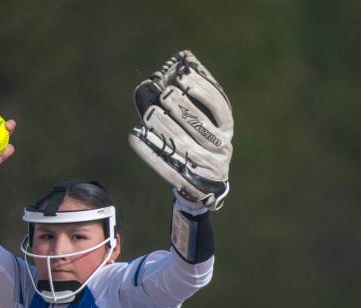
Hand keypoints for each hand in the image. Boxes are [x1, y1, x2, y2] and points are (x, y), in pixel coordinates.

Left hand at [128, 52, 232, 209]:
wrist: (205, 186)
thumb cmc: (199, 144)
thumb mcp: (205, 125)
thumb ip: (194, 103)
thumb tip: (176, 68)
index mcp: (226, 129)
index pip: (219, 107)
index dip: (203, 90)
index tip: (184, 76)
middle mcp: (221, 148)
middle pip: (201, 127)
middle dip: (182, 108)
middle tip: (165, 94)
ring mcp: (206, 168)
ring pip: (184, 146)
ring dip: (165, 128)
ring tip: (150, 114)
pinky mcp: (188, 183)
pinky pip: (167, 167)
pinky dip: (149, 152)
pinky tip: (135, 137)